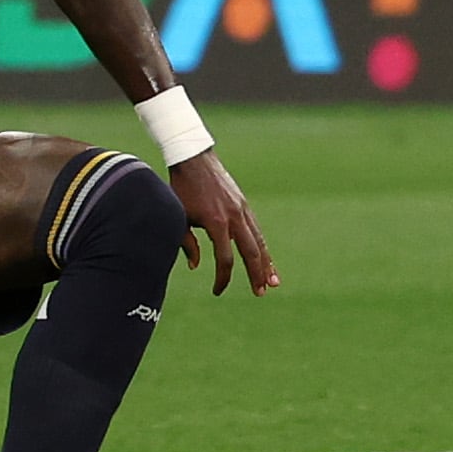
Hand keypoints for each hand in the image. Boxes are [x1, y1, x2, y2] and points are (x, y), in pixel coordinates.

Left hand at [169, 149, 278, 293]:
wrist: (194, 159)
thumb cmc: (181, 189)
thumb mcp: (179, 218)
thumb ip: (187, 244)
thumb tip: (195, 266)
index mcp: (216, 223)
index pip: (225, 259)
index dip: (222, 278)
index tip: (217, 291)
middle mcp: (234, 217)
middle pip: (250, 252)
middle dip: (256, 274)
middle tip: (261, 292)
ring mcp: (242, 209)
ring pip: (259, 241)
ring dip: (267, 263)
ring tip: (274, 281)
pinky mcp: (244, 204)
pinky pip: (256, 229)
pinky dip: (262, 246)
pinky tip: (265, 258)